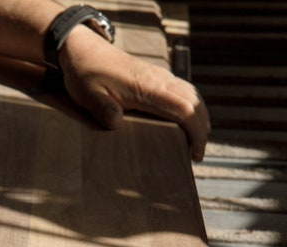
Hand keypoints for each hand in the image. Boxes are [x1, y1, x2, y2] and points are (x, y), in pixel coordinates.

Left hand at [59, 26, 209, 161]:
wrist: (85, 49)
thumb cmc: (85, 74)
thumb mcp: (87, 94)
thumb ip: (102, 109)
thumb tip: (116, 124)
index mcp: (147, 87)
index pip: (184, 109)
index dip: (195, 132)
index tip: (195, 153)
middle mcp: (159, 79)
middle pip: (195, 103)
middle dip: (201, 129)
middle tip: (196, 156)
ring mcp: (159, 75)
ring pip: (192, 95)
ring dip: (199, 117)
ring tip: (195, 142)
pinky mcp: (155, 76)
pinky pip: (183, 90)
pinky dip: (191, 106)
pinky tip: (187, 120)